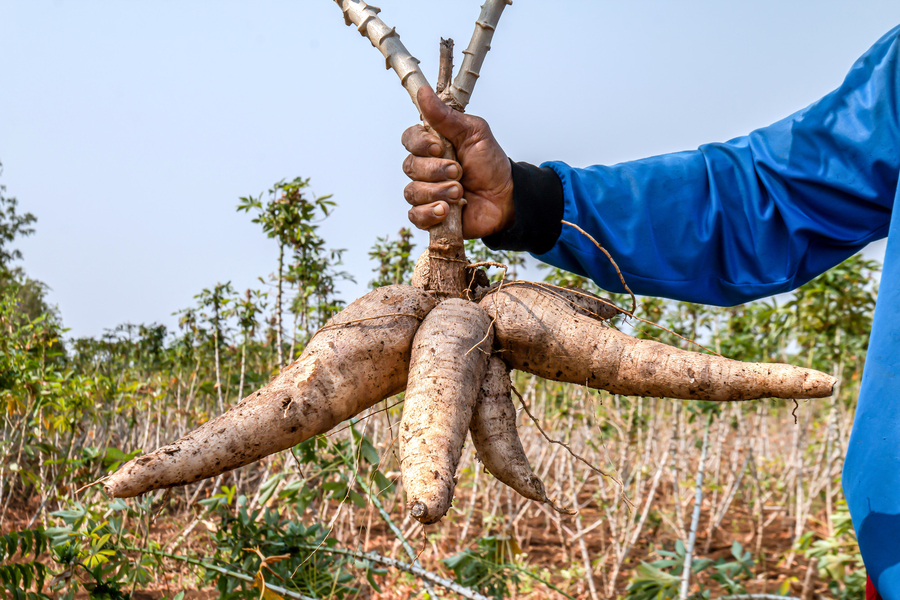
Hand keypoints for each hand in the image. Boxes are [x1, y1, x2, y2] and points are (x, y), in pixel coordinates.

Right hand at [401, 86, 513, 238]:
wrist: (506, 197)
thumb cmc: (490, 164)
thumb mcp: (474, 134)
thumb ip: (446, 117)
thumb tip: (423, 93)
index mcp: (433, 145)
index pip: (409, 139)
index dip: (420, 144)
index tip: (440, 147)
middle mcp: (425, 168)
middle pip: (410, 166)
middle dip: (436, 170)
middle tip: (459, 172)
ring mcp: (426, 192)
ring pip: (412, 191)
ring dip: (437, 191)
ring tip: (459, 192)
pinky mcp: (430, 216)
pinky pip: (415, 215)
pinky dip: (429, 213)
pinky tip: (446, 210)